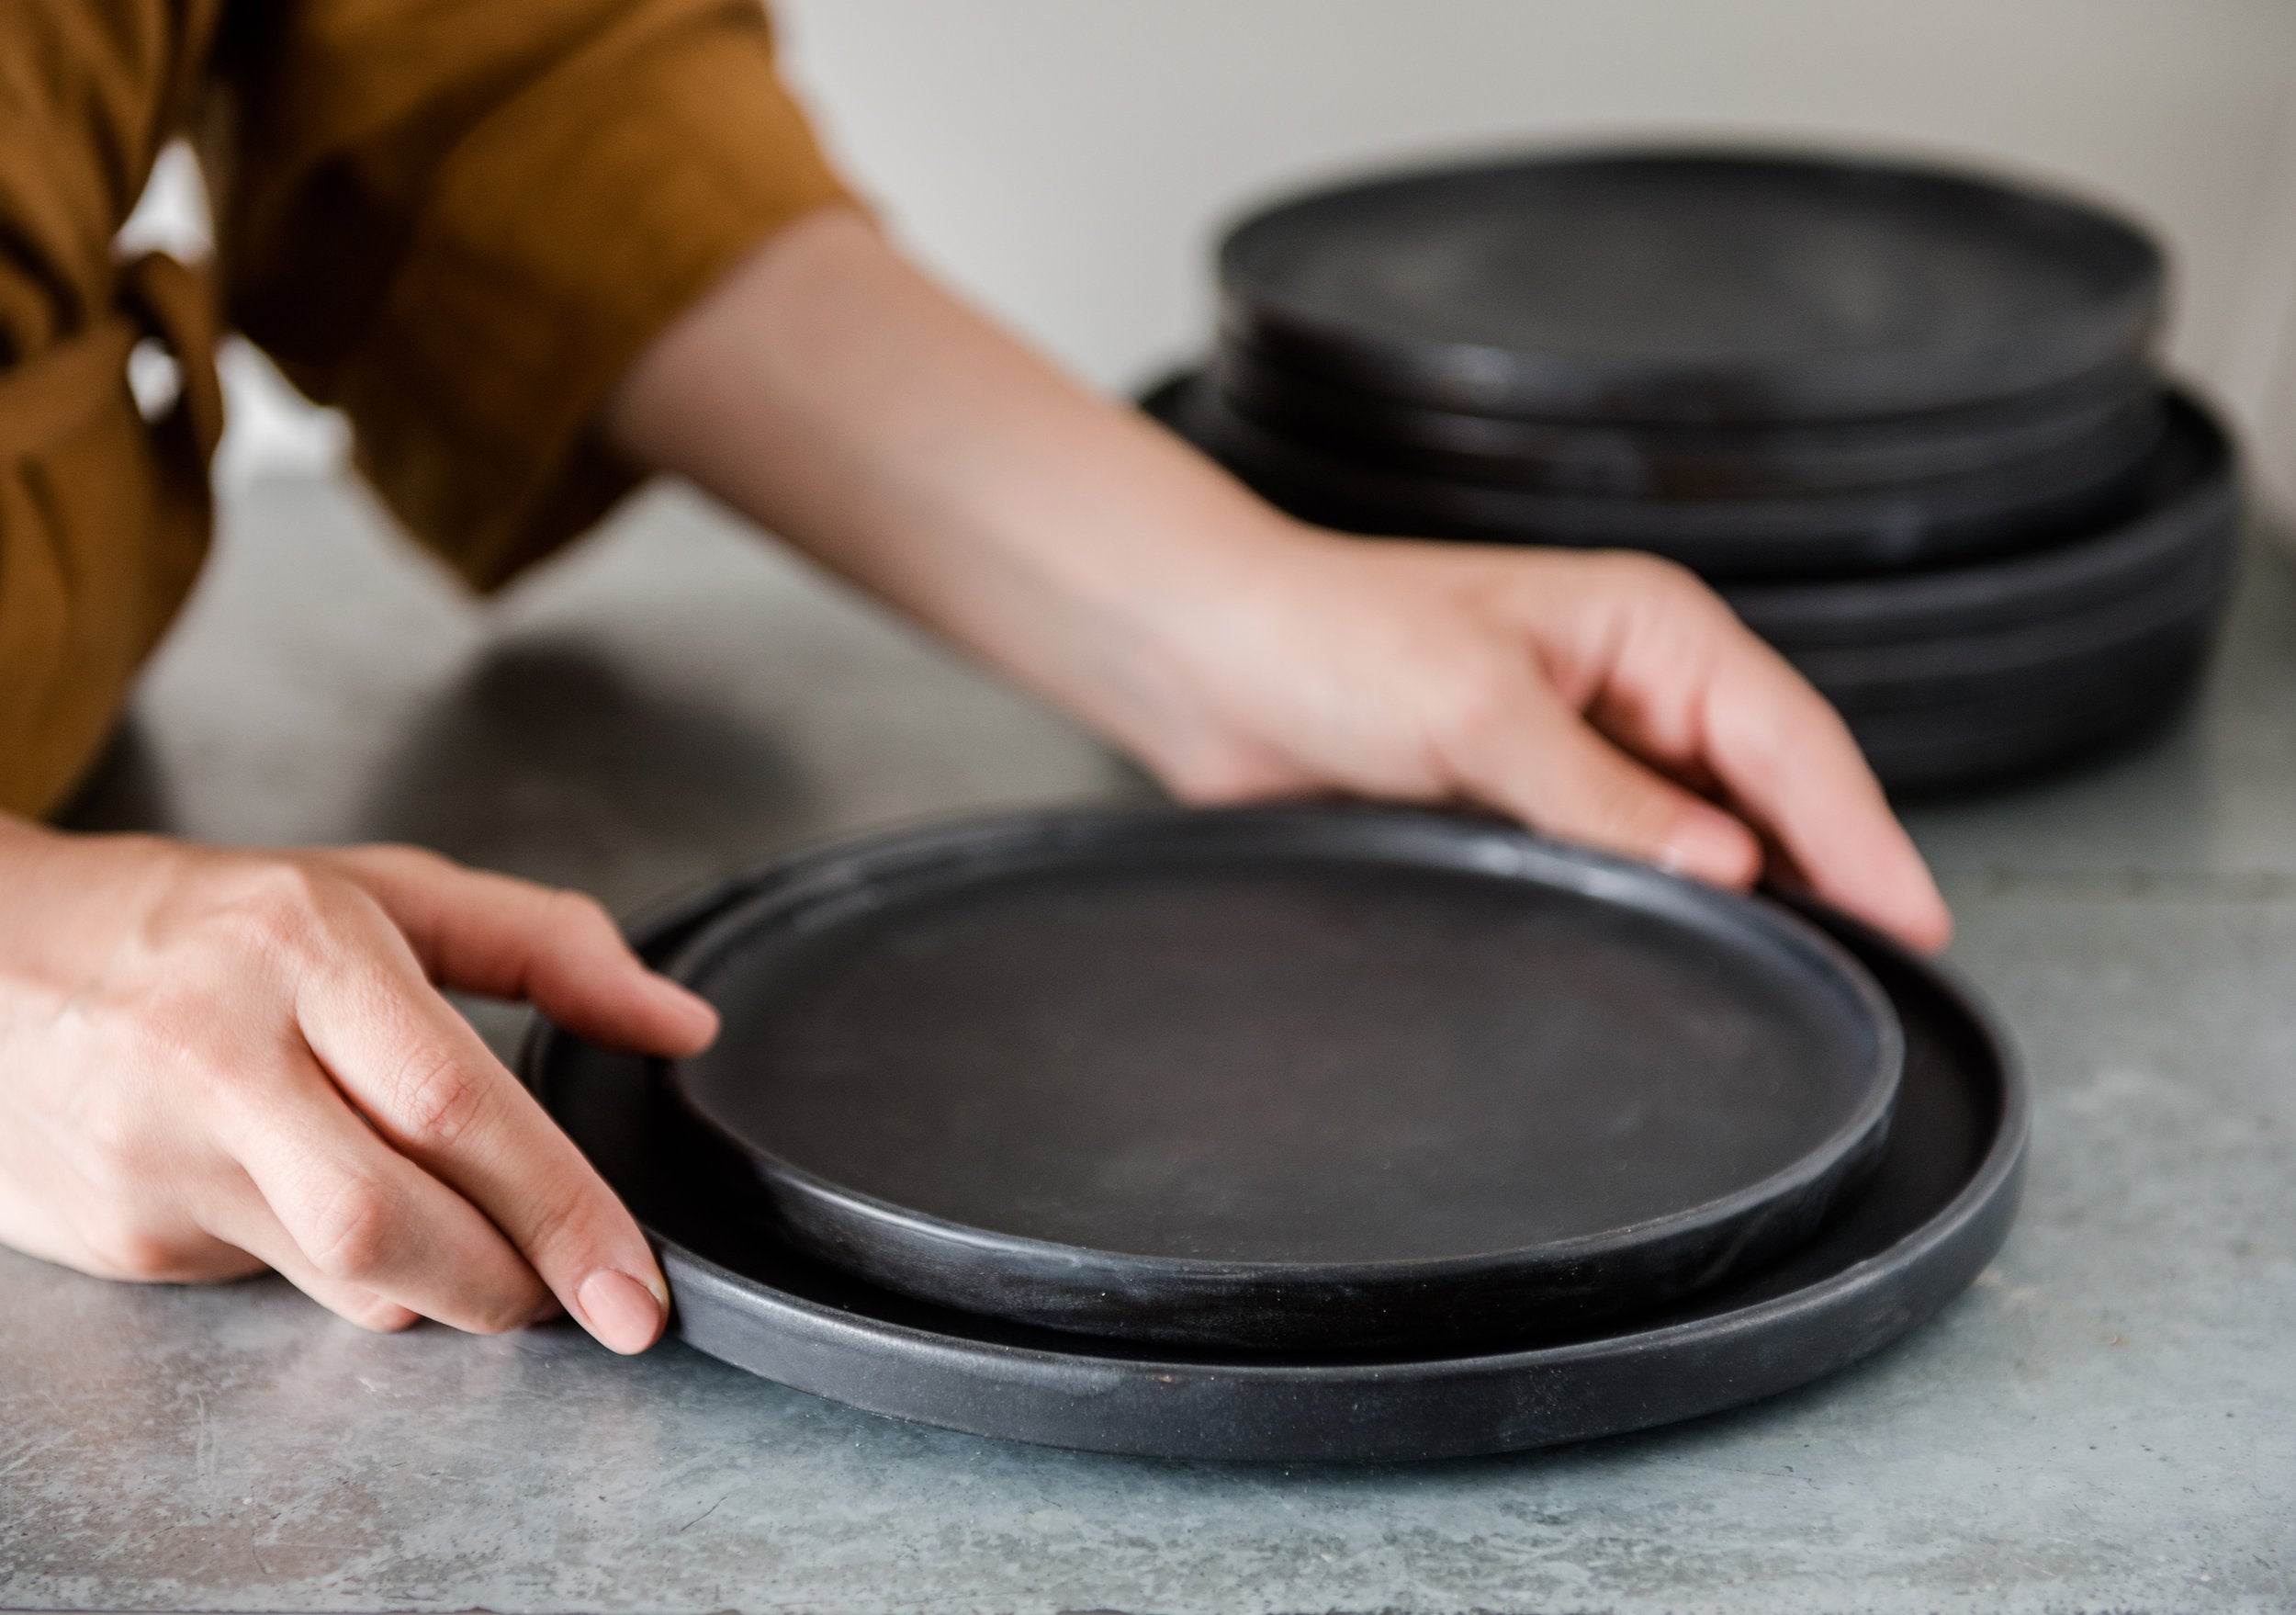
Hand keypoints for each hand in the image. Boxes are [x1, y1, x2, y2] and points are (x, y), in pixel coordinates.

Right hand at [0, 823, 717, 1348]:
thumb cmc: (206, 923)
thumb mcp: (381, 893)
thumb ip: (545, 946)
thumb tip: (682, 1025)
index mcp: (302, 948)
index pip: (456, 1103)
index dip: (562, 1209)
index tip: (635, 1285)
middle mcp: (220, 1053)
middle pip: (394, 1219)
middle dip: (510, 1281)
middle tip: (575, 1290)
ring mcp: (158, 1155)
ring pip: (344, 1274)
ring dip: (442, 1286)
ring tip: (475, 1248)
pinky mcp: (119, 1234)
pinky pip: (279, 1286)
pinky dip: (348, 1276)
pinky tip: (343, 1218)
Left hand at [606, 208, 1947, 951]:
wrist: (1207, 663)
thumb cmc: (1330, 638)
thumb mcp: (1475, 708)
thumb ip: (1600, 793)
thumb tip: (1730, 865)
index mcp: (1651, 629)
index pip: (1791, 739)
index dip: (1862, 835)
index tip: (1918, 925)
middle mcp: (1632, 688)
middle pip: (1768, 791)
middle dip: (1830, 875)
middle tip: (1885, 982)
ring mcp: (1582, 753)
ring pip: (1704, 837)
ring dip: (1750, 900)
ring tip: (1807, 990)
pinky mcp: (1526, 807)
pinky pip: (1627, 866)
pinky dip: (1665, 911)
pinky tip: (1685, 964)